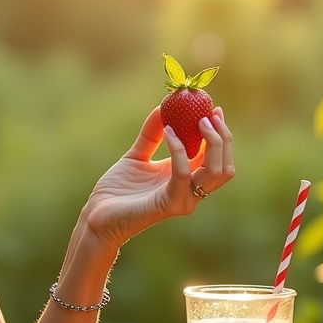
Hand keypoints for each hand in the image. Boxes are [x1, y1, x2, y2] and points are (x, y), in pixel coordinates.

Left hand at [82, 106, 233, 248]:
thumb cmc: (117, 190)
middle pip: (224, 166)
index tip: (215, 109)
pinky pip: (182, 173)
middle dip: (223, 137)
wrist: (98, 215)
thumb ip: (151, 134)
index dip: (220, 133)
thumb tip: (162, 107)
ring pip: (215, 172)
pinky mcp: (169, 204)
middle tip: (211, 114)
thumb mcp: (137, 155)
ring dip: (212, 142)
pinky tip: (168, 132)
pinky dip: (179, 150)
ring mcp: (182, 199)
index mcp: (185, 178)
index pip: (216, 157)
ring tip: (198, 120)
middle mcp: (189, 191)